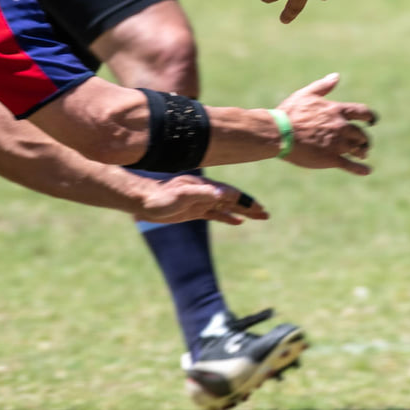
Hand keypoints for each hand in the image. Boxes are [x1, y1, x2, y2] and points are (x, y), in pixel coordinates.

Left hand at [134, 175, 269, 225]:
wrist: (142, 201)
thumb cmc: (160, 197)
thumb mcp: (182, 195)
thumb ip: (203, 193)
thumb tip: (225, 194)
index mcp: (207, 188)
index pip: (232, 195)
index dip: (247, 201)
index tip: (260, 208)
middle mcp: (207, 193)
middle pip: (234, 200)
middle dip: (250, 206)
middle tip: (266, 214)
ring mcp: (202, 202)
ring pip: (228, 207)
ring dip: (244, 212)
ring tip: (259, 216)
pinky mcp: (195, 211)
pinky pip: (217, 214)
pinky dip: (229, 217)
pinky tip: (237, 221)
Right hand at [275, 73, 375, 174]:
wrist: (279, 134)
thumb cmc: (289, 113)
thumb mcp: (306, 95)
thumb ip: (323, 86)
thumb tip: (336, 76)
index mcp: (337, 111)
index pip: (362, 112)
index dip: (370, 117)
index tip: (372, 121)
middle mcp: (341, 127)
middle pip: (361, 134)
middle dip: (364, 138)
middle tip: (364, 142)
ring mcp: (338, 144)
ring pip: (358, 149)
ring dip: (362, 151)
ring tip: (363, 154)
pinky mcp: (331, 159)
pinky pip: (350, 165)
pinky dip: (360, 168)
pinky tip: (367, 171)